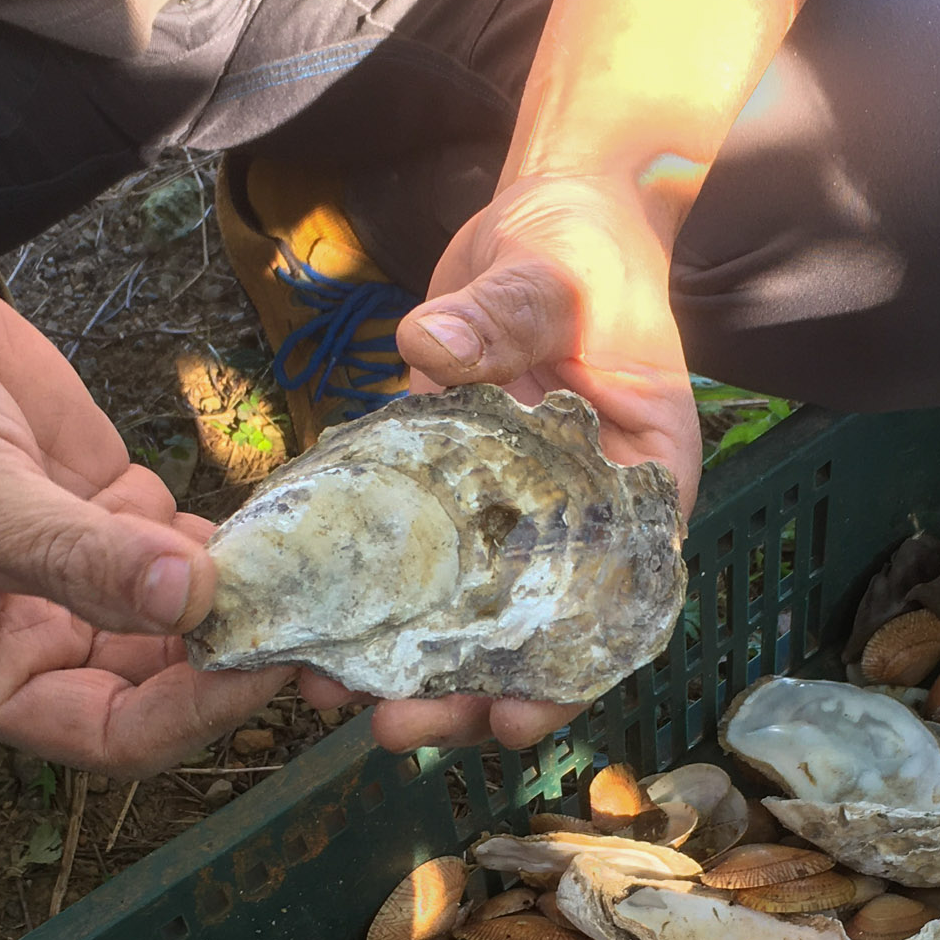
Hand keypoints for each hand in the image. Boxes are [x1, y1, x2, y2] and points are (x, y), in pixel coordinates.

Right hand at [0, 274, 293, 775]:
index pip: (110, 732)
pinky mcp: (113, 514)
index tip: (262, 664)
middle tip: (325, 623)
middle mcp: (40, 642)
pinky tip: (285, 518)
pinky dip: (238, 540)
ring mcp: (84, 580)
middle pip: (165, 687)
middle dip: (238, 661)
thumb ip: (78, 556)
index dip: (191, 711)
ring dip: (251, 601)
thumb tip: (193, 596)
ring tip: (324, 571)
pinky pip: (191, 548)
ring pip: (189, 620)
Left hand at [360, 173, 700, 752]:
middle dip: (462, 692)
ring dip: (402, 662)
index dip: (566, 677)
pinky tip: (303, 626)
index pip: (612, 610)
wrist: (549, 213)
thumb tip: (431, 346)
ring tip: (332, 694)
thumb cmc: (583, 248)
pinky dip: (362, 592)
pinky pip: (404, 556)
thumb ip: (505, 314)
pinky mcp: (443, 486)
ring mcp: (505, 511)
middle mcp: (574, 521)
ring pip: (459, 613)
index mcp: (637, 491)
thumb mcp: (556, 276)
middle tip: (394, 726)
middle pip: (526, 637)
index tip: (515, 723)